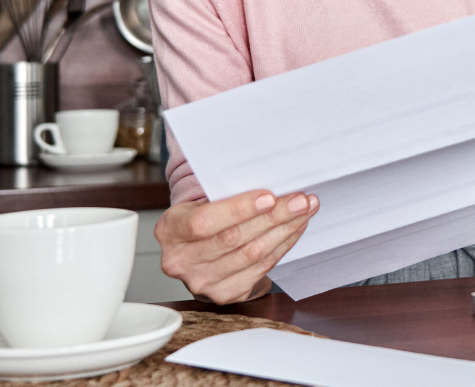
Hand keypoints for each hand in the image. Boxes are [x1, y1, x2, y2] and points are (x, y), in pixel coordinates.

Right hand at [156, 189, 317, 303]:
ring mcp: (202, 282)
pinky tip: (294, 229)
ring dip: (284, 230)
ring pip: (252, 254)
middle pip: (234, 238)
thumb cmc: (203, 214)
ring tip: (304, 211)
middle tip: (301, 200)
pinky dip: (282, 246)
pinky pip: (261, 268)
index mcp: (170, 230)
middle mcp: (181, 261)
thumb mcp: (201, 200)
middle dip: (273, 217)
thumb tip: (272, 181)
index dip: (239, 209)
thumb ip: (225, 193)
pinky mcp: (224, 294)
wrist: (196, 249)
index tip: (269, 196)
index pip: (204, 222)